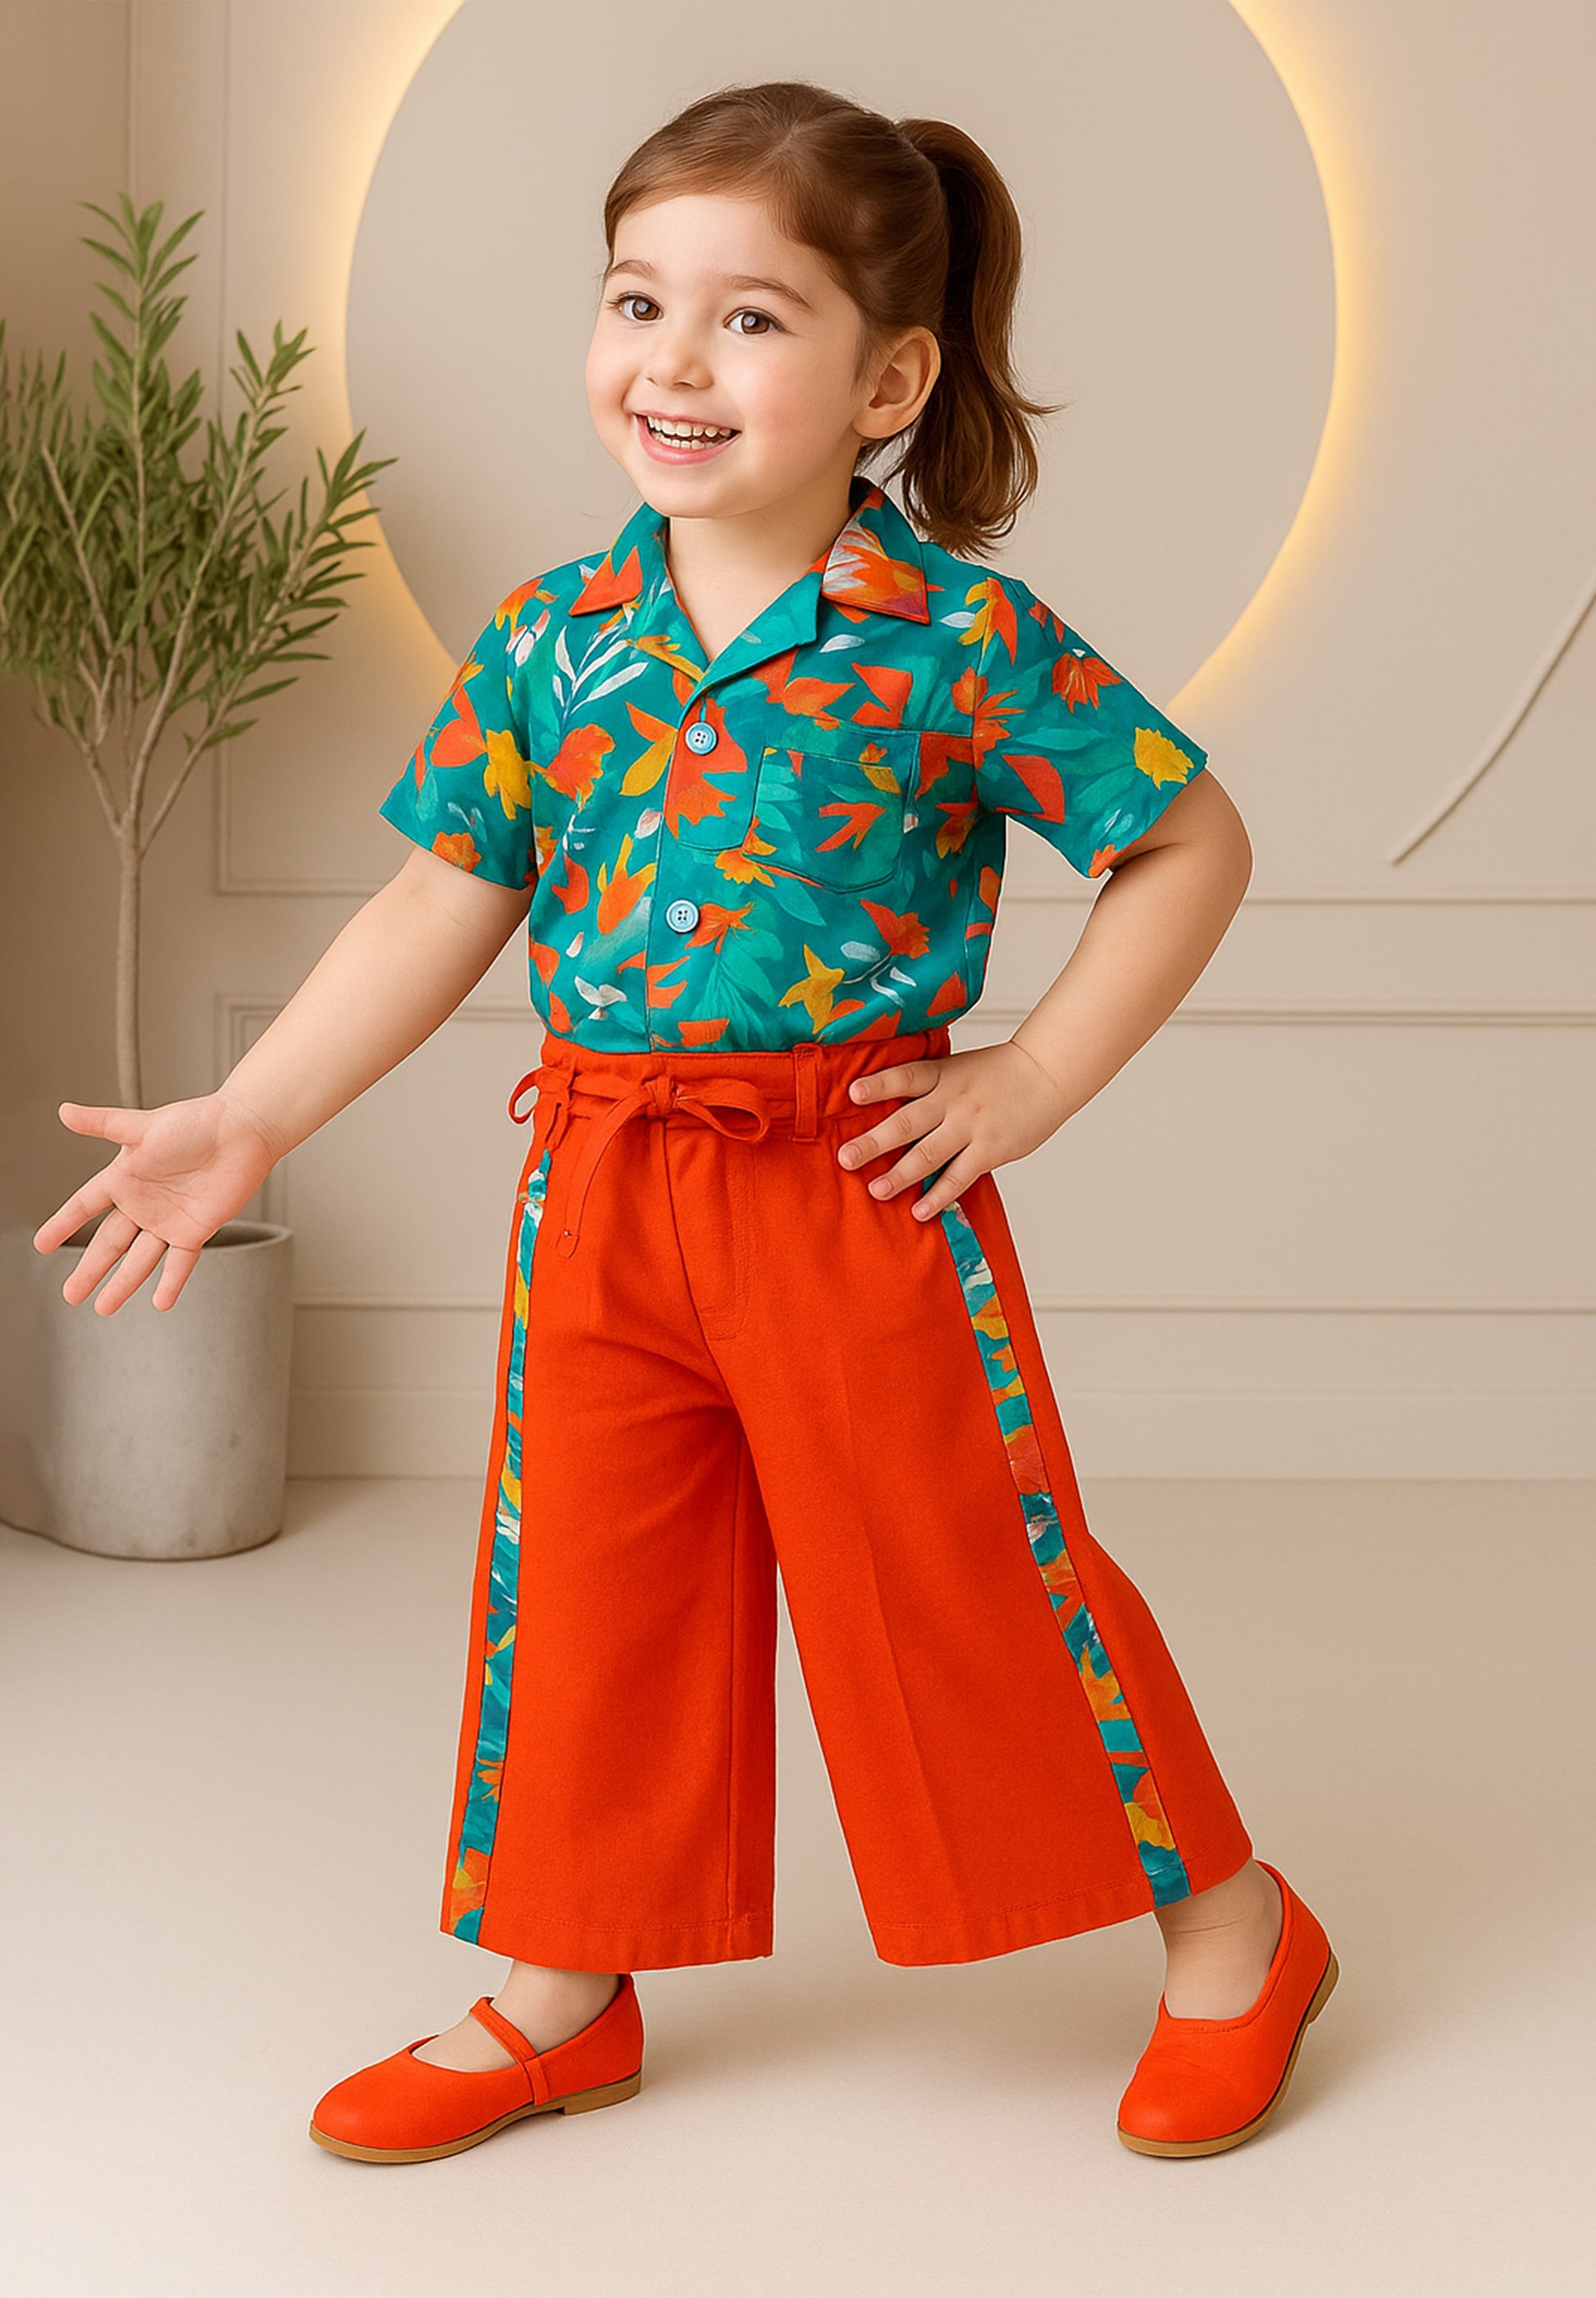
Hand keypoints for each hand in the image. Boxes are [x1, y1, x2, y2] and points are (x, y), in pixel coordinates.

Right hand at [32, 1089, 285, 1314]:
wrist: (242, 1131)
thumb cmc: (195, 1122)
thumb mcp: (141, 1126)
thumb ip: (101, 1124)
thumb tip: (64, 1111)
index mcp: (124, 1178)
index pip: (85, 1206)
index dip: (64, 1224)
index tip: (42, 1245)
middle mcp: (143, 1203)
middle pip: (109, 1243)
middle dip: (89, 1270)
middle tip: (69, 1294)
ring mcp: (169, 1220)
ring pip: (139, 1259)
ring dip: (121, 1284)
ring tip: (102, 1308)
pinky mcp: (196, 1230)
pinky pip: (180, 1263)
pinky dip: (171, 1283)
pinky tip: (159, 1303)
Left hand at [837, 1040, 1072, 1217]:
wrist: (1046, 1074)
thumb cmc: (997, 1073)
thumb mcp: (958, 1067)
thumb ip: (927, 1085)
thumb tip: (886, 1103)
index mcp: (942, 1075)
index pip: (906, 1077)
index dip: (879, 1085)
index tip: (853, 1093)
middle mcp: (952, 1100)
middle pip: (908, 1122)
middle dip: (874, 1142)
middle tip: (846, 1158)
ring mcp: (971, 1127)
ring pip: (929, 1155)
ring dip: (900, 1175)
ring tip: (876, 1191)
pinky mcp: (989, 1150)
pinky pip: (959, 1177)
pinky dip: (939, 1196)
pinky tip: (919, 1211)